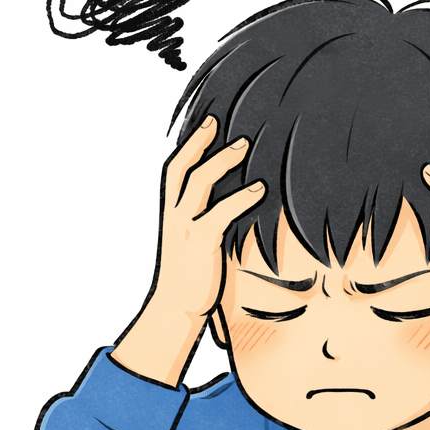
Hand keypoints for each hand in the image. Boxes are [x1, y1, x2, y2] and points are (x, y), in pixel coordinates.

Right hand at [155, 114, 265, 317]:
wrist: (175, 308)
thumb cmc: (189, 277)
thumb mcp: (192, 244)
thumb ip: (204, 221)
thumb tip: (227, 206)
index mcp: (170, 215)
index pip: (173, 171)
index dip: (187, 146)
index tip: (204, 125)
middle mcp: (174, 217)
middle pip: (181, 169)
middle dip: (197, 142)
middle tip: (217, 121)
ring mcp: (185, 229)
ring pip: (199, 183)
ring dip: (221, 161)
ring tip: (243, 146)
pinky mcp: (201, 243)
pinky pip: (220, 213)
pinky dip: (240, 198)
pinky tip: (259, 190)